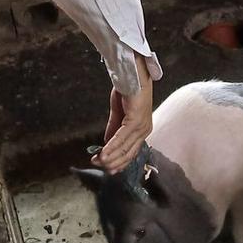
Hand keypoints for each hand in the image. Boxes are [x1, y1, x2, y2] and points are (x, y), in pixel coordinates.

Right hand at [94, 57, 152, 173]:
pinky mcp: (136, 120)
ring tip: (97, 162)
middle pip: (129, 153)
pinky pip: (122, 137)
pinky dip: (111, 146)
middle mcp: (145, 130)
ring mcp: (142, 126)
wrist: (132, 73)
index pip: (131, 152)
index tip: (107, 169)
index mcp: (142, 130)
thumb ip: (114, 129)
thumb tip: (107, 144)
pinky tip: (103, 153)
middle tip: (98, 166)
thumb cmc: (129, 90)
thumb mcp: (119, 113)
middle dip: (112, 162)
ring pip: (125, 148)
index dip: (119, 162)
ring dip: (110, 157)